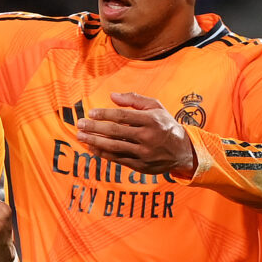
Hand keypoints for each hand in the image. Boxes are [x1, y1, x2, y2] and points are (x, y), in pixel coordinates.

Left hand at [75, 91, 197, 176]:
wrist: (182, 151)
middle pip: (116, 131)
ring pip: (114, 147)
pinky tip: (91, 147)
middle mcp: (148, 137)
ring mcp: (144, 153)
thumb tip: (112, 96)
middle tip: (80, 124)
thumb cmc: (165, 125)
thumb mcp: (155, 107)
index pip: (123, 116)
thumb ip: (134, 100)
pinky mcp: (140, 166)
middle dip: (95, 127)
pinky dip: (102, 153)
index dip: (105, 114)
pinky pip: (117, 159)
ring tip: (81, 136)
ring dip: (94, 141)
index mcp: (152, 120)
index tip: (91, 113)